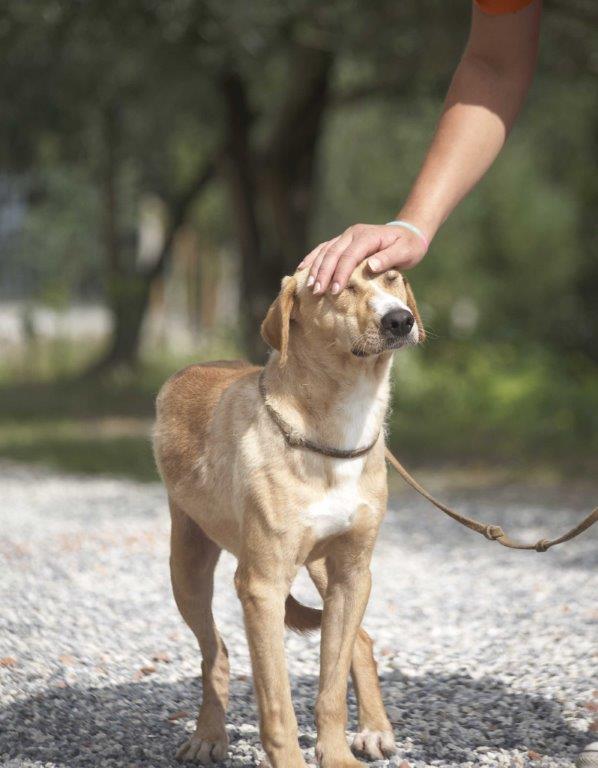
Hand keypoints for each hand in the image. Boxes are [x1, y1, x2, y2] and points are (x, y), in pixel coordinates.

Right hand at [298, 223, 426, 293]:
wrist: (408, 233)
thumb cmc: (409, 246)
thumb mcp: (405, 251)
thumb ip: (389, 257)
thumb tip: (371, 265)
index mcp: (366, 236)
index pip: (349, 256)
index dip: (340, 273)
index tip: (335, 291)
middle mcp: (352, 234)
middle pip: (332, 254)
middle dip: (323, 273)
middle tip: (316, 292)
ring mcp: (345, 236)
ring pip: (325, 251)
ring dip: (315, 268)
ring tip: (309, 286)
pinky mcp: (342, 242)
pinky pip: (324, 249)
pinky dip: (313, 258)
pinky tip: (302, 269)